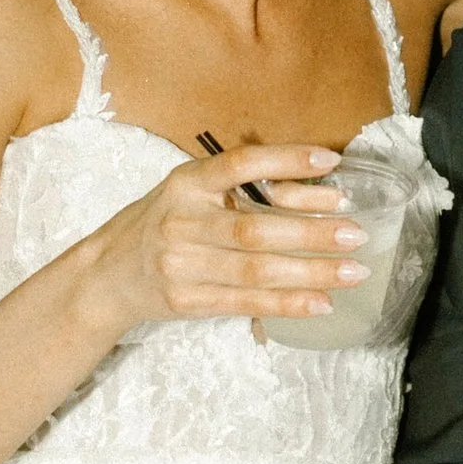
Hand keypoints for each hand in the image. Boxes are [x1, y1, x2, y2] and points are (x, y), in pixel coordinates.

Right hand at [96, 146, 364, 330]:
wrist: (107, 275)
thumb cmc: (164, 224)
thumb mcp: (192, 193)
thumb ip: (243, 191)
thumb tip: (322, 196)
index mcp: (187, 182)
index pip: (240, 164)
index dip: (286, 159)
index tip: (330, 159)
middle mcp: (182, 221)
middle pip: (255, 228)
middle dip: (312, 232)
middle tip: (355, 233)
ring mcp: (182, 265)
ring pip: (256, 270)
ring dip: (312, 272)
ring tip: (353, 271)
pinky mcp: (187, 301)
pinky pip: (246, 302)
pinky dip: (288, 304)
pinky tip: (322, 302)